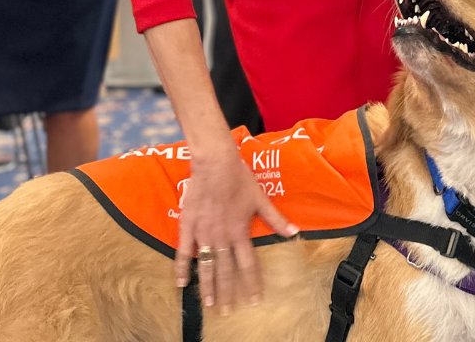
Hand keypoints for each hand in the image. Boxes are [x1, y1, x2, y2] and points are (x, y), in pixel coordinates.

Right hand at [175, 141, 297, 310]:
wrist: (215, 163)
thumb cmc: (239, 178)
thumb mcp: (260, 198)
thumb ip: (275, 218)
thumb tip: (294, 232)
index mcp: (239, 232)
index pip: (247, 265)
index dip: (251, 284)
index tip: (254, 300)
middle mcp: (221, 237)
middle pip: (225, 271)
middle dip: (228, 293)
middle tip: (228, 312)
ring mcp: (203, 233)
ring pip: (205, 266)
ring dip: (207, 286)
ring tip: (209, 304)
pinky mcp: (188, 226)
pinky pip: (183, 252)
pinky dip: (182, 268)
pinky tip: (180, 283)